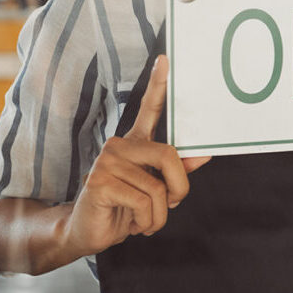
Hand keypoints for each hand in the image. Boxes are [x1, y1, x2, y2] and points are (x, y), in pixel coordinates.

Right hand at [64, 55, 210, 256]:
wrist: (87, 232)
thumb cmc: (124, 208)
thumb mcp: (155, 190)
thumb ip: (177, 171)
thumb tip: (204, 153)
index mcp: (135, 143)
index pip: (149, 109)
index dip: (158, 84)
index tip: (165, 60)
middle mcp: (120, 145)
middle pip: (169, 156)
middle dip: (179, 189)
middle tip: (171, 205)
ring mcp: (108, 161)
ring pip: (157, 187)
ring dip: (159, 215)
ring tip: (144, 220)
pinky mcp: (100, 181)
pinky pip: (143, 201)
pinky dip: (146, 221)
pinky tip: (131, 224)